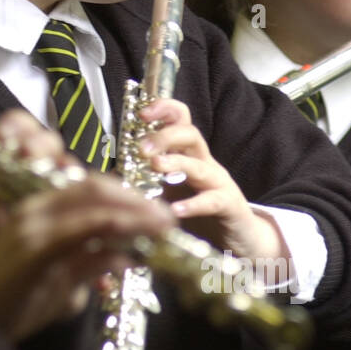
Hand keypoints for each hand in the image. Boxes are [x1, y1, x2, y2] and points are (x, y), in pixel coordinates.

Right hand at [0, 110, 171, 341]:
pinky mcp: (34, 248)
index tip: (154, 212)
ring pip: (94, 204)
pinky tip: (138, 241)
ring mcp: (33, 227)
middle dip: (135, 200)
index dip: (125, 195)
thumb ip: (89, 265)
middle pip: (94, 189)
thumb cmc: (14, 305)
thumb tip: (126, 259)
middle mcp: (33, 210)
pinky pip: (82, 229)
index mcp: (36, 211)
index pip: (87, 188)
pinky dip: (115, 229)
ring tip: (163, 226)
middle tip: (167, 218)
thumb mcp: (60, 282)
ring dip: (135, 213)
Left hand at [137, 98, 287, 264]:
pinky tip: (177, 210)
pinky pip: (213, 201)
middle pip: (190, 135)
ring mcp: (218, 183)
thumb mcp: (169, 193)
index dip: (163, 109)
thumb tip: (110, 175)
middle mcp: (204, 163)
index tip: (142, 113)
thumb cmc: (199, 213)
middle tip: (142, 148)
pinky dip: (195, 205)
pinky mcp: (228, 206)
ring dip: (177, 163)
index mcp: (187, 154)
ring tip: (155, 165)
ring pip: (200, 165)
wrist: (240, 240)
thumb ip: (144, 181)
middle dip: (165, 135)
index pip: (179, 120)